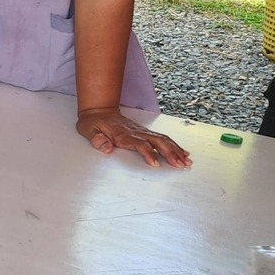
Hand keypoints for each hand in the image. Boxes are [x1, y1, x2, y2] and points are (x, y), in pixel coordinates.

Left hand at [76, 108, 191, 167]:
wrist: (99, 110)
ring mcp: (142, 131)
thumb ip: (96, 139)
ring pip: (163, 140)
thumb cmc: (93, 122)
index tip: (156, 164)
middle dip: (170, 153)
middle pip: (157, 142)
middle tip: (181, 164)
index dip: (148, 153)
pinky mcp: (145, 132)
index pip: (139, 144)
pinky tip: (183, 152)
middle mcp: (136, 132)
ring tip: (187, 161)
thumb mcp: (88, 130)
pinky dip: (174, 145)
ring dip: (176, 150)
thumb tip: (107, 148)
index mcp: (123, 134)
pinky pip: (163, 138)